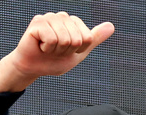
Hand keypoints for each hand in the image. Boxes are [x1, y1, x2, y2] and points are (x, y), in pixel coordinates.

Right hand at [0, 12, 114, 92]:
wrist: (33, 68)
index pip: (87, 38)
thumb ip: (94, 39)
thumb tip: (111, 26)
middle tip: (55, 51)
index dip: (78, 51)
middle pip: (77, 39)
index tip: (66, 51)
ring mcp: (50, 17)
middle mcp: (62, 16)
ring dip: (56, 50)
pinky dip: (46, 48)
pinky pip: (52, 38)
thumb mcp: (79, 53)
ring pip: (65, 39)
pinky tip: (40, 46)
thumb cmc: (53, 60)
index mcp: (72, 22)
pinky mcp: (38, 22)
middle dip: (66, 51)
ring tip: (47, 48)